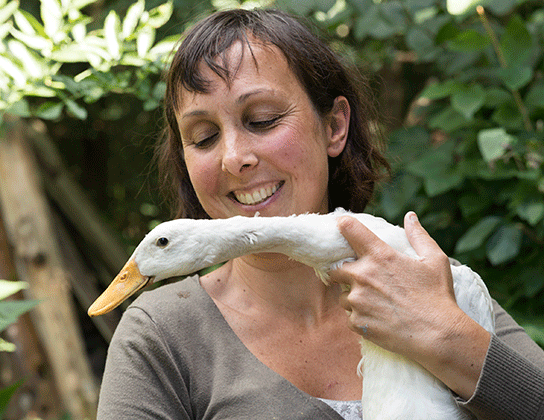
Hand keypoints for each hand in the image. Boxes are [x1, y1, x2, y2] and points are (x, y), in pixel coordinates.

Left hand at [329, 211, 489, 398]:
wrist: (438, 336)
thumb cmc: (438, 296)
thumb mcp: (435, 260)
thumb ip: (418, 236)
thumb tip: (410, 216)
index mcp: (380, 256)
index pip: (350, 229)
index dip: (343, 225)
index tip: (341, 227)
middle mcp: (363, 275)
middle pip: (335, 269)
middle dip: (344, 272)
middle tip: (361, 279)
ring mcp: (357, 300)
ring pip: (343, 295)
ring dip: (353, 297)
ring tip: (376, 303)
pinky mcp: (357, 322)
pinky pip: (350, 316)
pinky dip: (360, 317)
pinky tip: (379, 318)